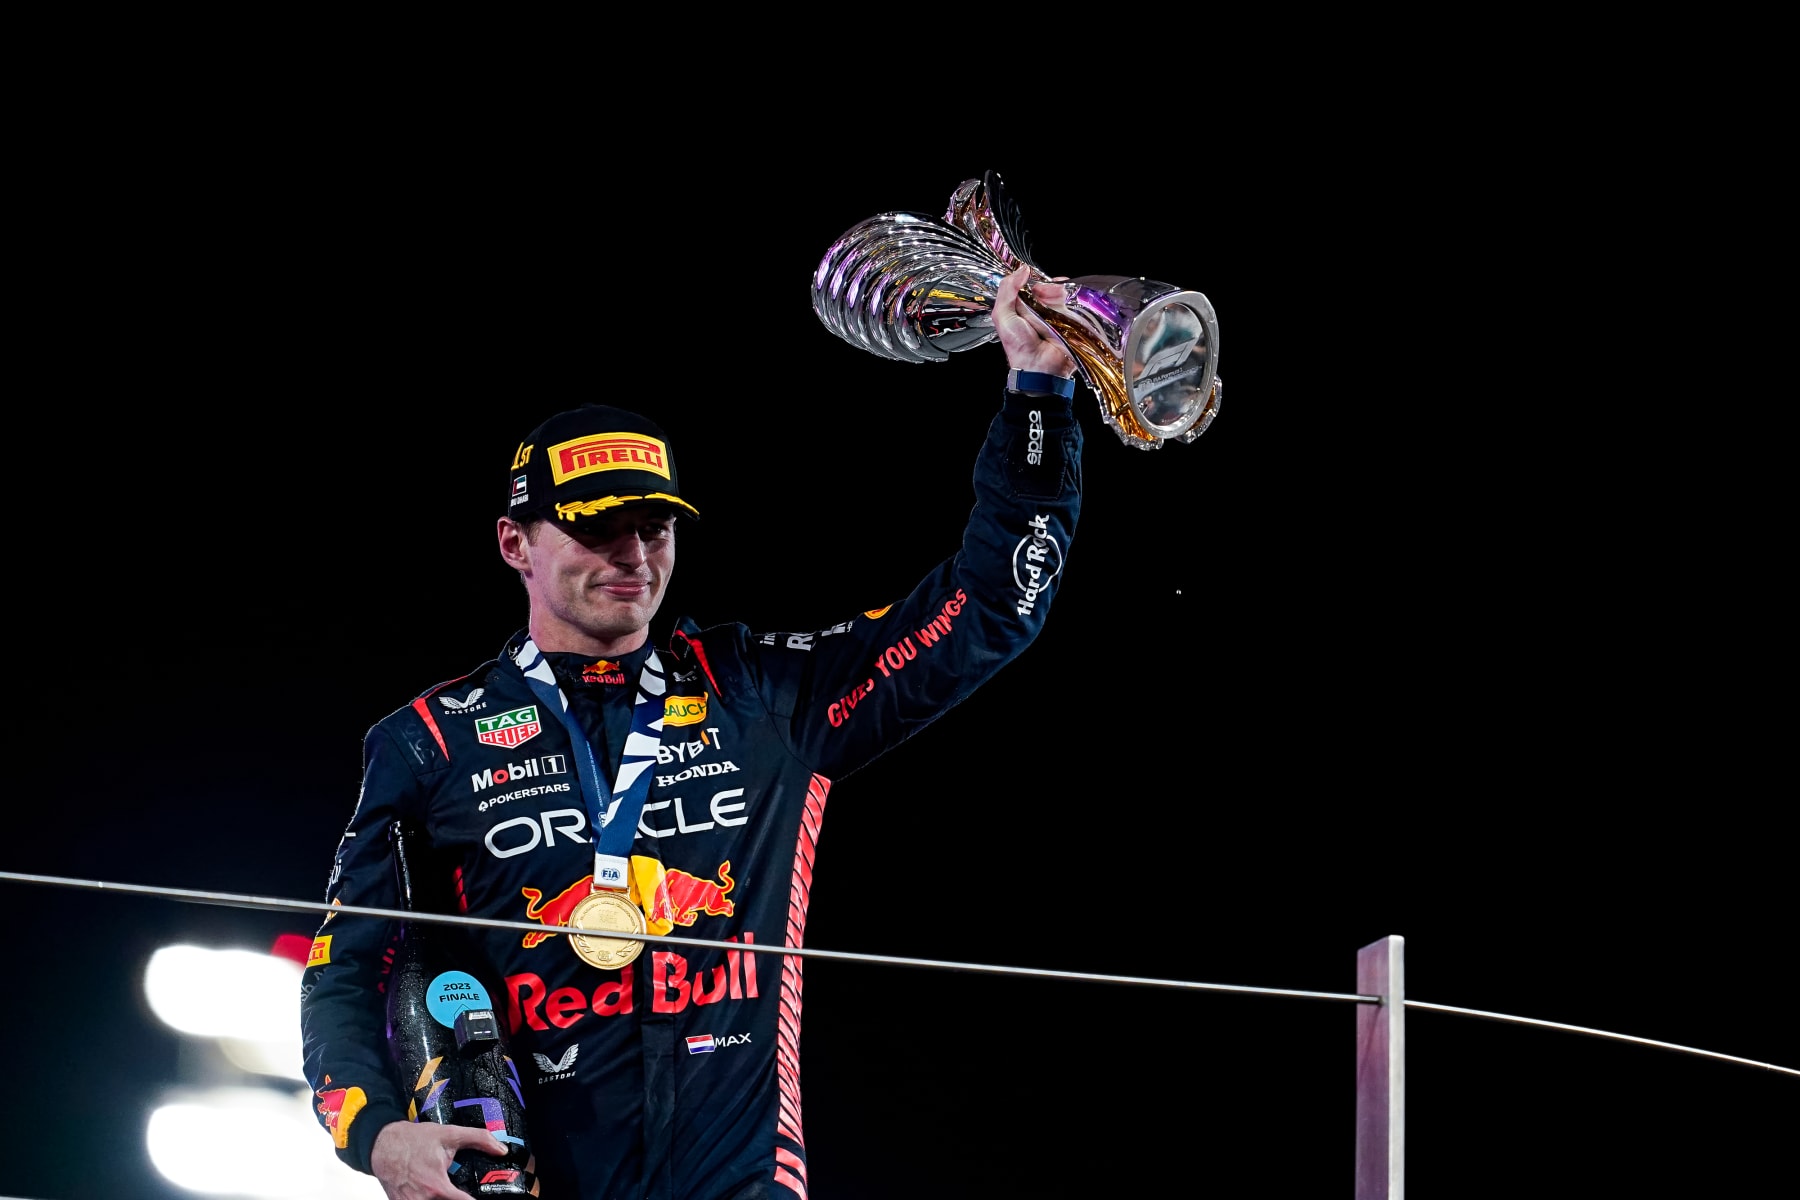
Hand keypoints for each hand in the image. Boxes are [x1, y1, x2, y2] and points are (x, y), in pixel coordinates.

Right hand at [370, 1119, 506, 1199]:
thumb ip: (479, 1139)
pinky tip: (430, 1191)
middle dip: (457, 1197)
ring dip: (442, 1198)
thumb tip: (500, 1149)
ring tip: (446, 1189)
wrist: (382, 1144)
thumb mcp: (449, 1134)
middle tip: (461, 1190)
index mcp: (437, 1186)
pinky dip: (428, 1198)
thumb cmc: (412, 1140)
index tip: (482, 1195)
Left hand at [993, 264, 1076, 377]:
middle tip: (1039, 294)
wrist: (1040, 366)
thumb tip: (1021, 270)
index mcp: (1021, 307)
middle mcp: (1039, 309)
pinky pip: (1073, 302)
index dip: (1029, 278)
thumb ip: (1006, 291)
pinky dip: (1069, 300)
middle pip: (1045, 285)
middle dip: (1044, 286)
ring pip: (1060, 292)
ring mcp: (1056, 314)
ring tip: (1050, 307)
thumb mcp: (1002, 316)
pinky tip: (1062, 307)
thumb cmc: (1018, 346)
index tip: (1029, 277)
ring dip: (1055, 293)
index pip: (1027, 284)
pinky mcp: (1071, 319)